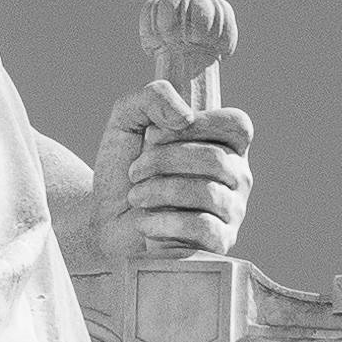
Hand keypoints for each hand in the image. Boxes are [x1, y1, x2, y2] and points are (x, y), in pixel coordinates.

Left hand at [89, 86, 253, 267]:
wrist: (104, 220)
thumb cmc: (123, 170)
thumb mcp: (127, 120)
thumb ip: (153, 97)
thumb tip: (185, 116)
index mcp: (225, 144)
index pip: (237, 124)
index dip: (198, 124)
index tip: (155, 135)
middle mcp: (236, 176)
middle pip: (215, 159)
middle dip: (164, 161)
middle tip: (135, 171)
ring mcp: (232, 211)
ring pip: (208, 193)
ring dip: (159, 191)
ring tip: (136, 197)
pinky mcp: (219, 244)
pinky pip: (203, 228)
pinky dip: (166, 222)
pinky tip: (144, 223)